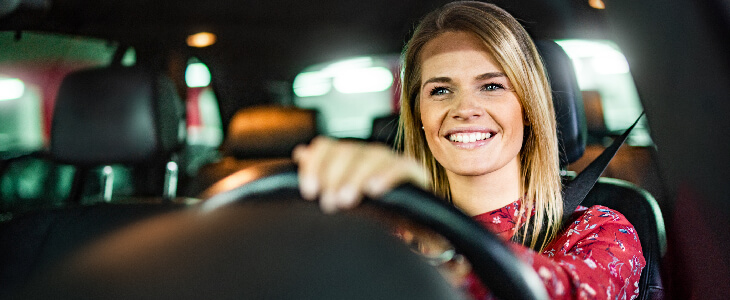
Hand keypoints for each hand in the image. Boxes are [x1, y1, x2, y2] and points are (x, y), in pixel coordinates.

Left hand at [292, 136, 428, 212]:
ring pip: (372, 157)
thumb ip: (323, 175)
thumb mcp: (342, 195)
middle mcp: (369, 154)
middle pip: (348, 151)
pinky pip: (401, 168)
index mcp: (348, 157)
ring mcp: (392, 161)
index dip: (315, 164)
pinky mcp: (414, 173)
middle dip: (334, 176)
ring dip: (356, 177)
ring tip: (346, 199)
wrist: (410, 224)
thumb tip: (301, 153)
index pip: (326, 147)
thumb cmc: (371, 212)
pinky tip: (374, 190)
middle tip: (328, 203)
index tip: (309, 190)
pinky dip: (386, 176)